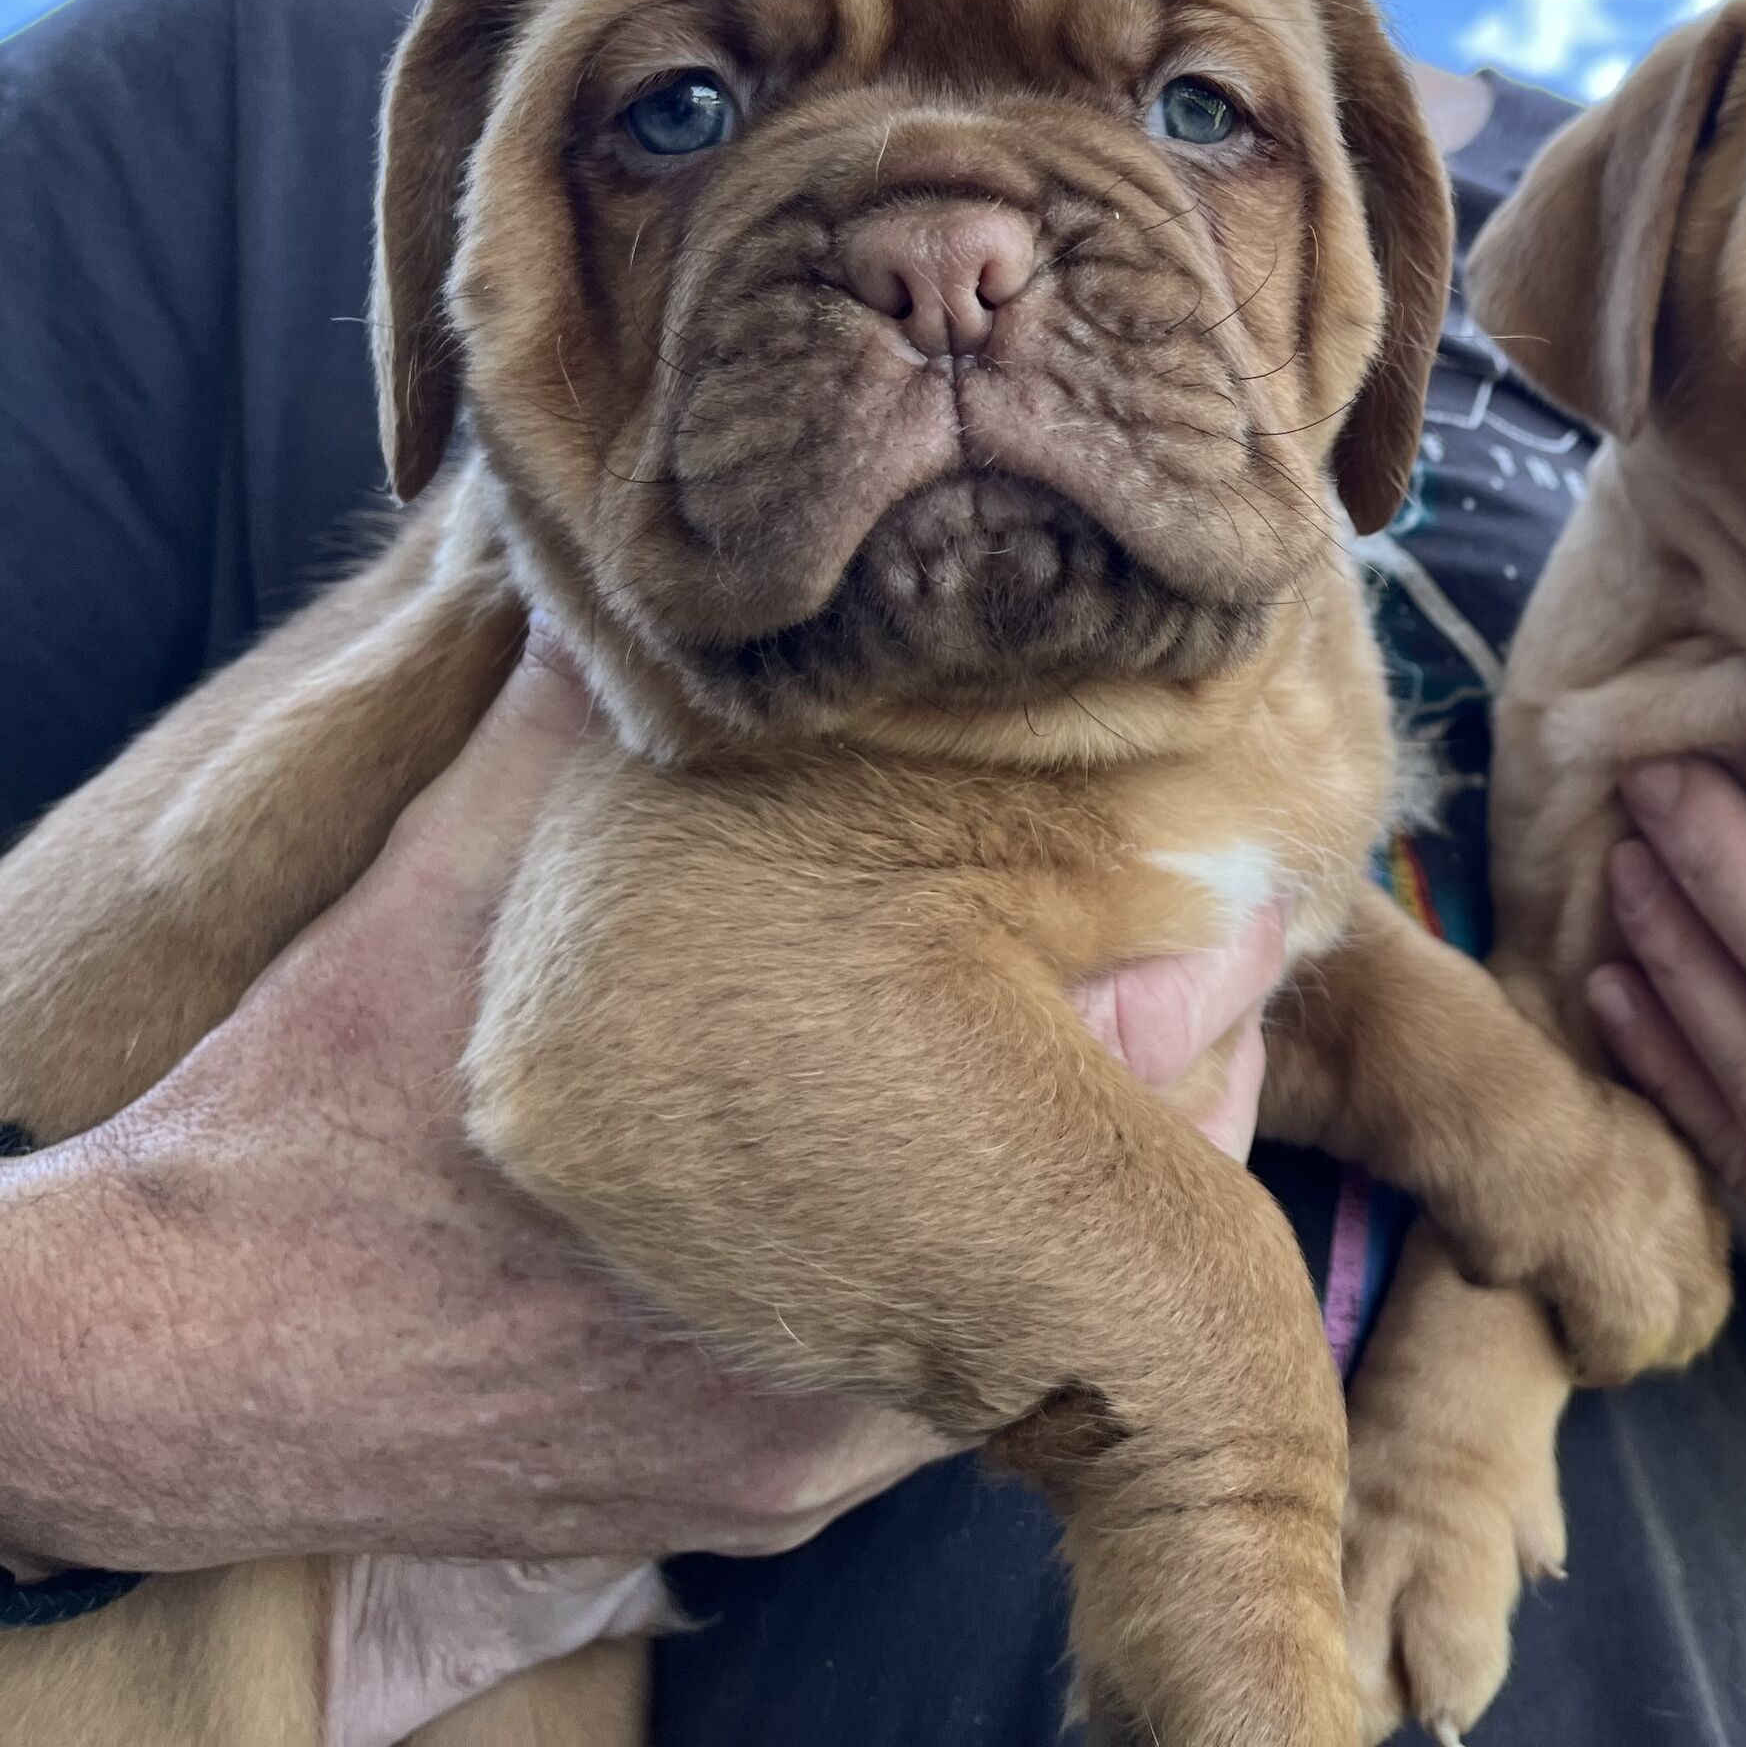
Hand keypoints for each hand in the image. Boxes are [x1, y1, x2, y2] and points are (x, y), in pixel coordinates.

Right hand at [0, 634, 1286, 1577]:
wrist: (189, 1341)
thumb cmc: (326, 1082)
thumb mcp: (482, 850)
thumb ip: (631, 718)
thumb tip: (707, 583)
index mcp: (819, 1149)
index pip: (1159, 1045)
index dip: (1202, 932)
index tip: (1222, 867)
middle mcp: (852, 1335)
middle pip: (1150, 1175)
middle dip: (1168, 1042)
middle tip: (1179, 928)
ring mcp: (825, 1435)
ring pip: (1072, 1285)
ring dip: (1089, 1153)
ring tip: (1065, 1033)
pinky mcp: (781, 1496)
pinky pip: (969, 1363)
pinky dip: (979, 1258)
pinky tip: (929, 1157)